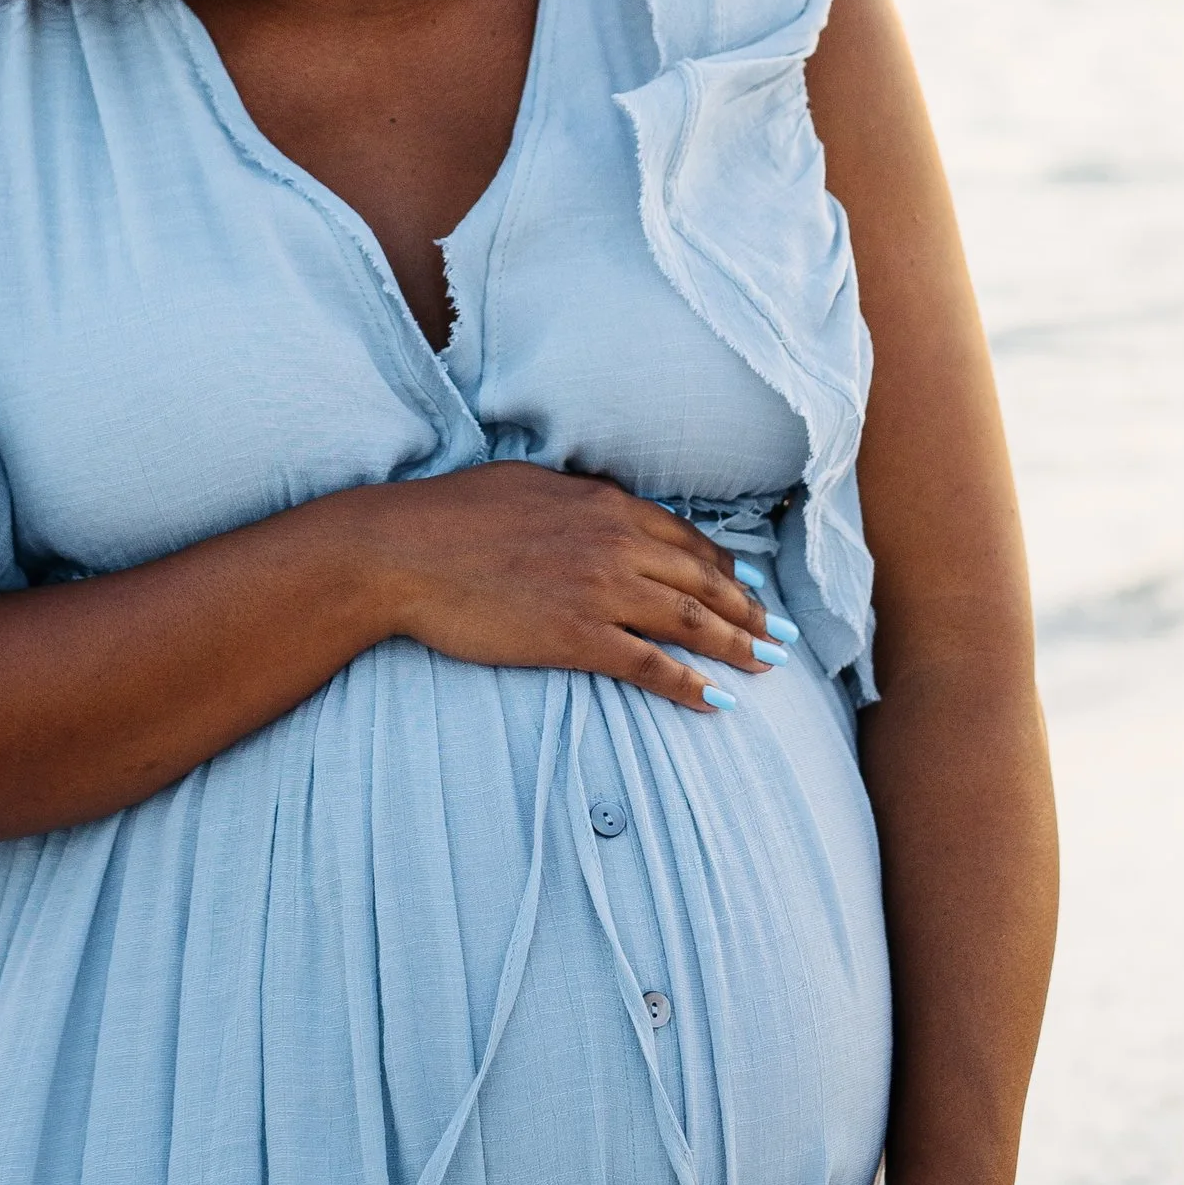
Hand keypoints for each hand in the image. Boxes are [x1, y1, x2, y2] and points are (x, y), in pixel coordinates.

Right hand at [348, 464, 776, 715]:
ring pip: (689, 622)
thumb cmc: (452, 514)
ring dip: (736, 646)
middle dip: (748, 611)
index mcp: (604, 504)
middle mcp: (615, 544)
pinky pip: (649, 664)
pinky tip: (716, 701)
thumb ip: (576, 498)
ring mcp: (599, 591)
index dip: (724, 569)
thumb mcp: (527, 483)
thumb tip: (597, 503)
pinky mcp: (577, 637)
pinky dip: (689, 684)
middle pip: (702, 581)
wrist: (403, 551)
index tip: (746, 588)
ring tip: (766, 665)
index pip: (686, 540)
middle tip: (780, 634)